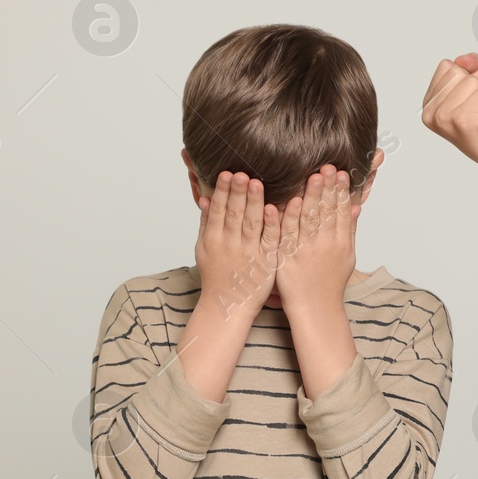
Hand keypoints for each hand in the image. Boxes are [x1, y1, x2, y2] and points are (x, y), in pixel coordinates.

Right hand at [194, 171, 280, 318]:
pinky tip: (274, 209)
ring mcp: (248, 253)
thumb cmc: (217, 276)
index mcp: (213, 240)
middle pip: (233, 214)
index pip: (218, 210)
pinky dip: (272, 224)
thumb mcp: (204, 249)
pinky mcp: (266, 261)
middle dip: (237, 192)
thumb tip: (205, 198)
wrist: (228, 306)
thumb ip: (206, 223)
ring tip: (256, 182)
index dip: (222, 191)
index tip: (226, 173)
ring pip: (251, 224)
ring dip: (253, 202)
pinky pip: (269, 240)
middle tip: (241, 172)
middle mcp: (229, 245)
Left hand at [274, 165, 359, 312]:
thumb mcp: (347, 256)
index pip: (343, 212)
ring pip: (310, 219)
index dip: (342, 191)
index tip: (343, 173)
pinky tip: (290, 201)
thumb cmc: (330, 283)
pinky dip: (289, 217)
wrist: (315, 308)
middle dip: (329, 188)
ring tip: (314, 176)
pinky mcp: (288, 257)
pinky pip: (288, 234)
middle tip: (329, 166)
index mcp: (341, 243)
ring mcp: (307, 250)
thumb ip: (350, 230)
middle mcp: (326, 245)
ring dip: (312, 196)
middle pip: (328, 212)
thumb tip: (357, 207)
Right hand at [421, 52, 477, 183]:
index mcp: (430, 104)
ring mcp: (446, 118)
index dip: (466, 80)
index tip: (471, 103)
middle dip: (477, 88)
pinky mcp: (464, 121)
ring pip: (473, 82)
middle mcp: (432, 113)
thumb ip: (471, 68)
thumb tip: (465, 58)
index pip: (446, 66)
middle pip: (458, 72)